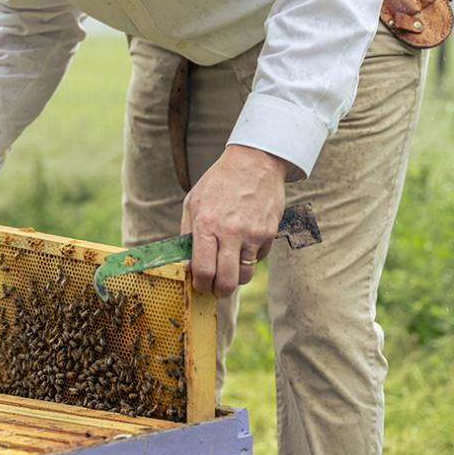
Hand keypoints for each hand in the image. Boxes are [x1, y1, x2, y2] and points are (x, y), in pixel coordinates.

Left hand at [182, 145, 290, 296]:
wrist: (254, 162)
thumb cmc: (219, 183)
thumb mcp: (193, 203)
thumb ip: (187, 234)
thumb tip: (186, 264)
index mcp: (206, 225)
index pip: (204, 270)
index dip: (201, 284)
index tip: (200, 285)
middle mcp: (230, 232)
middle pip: (227, 281)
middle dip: (219, 291)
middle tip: (216, 288)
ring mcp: (252, 234)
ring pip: (245, 275)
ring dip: (236, 278)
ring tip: (229, 267)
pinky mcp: (269, 233)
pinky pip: (259, 259)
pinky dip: (250, 258)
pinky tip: (245, 242)